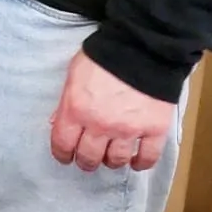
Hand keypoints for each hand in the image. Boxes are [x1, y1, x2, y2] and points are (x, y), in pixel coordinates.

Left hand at [49, 50, 176, 171]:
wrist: (142, 47)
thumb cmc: (104, 56)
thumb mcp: (74, 73)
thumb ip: (66, 100)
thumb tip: (58, 122)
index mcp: (76, 109)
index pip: (63, 143)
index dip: (62, 154)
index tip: (65, 157)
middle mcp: (100, 124)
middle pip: (89, 157)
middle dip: (86, 161)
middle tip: (88, 160)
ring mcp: (128, 129)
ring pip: (116, 160)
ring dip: (111, 162)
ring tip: (111, 158)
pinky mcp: (154, 129)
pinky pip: (147, 157)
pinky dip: (141, 163)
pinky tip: (136, 162)